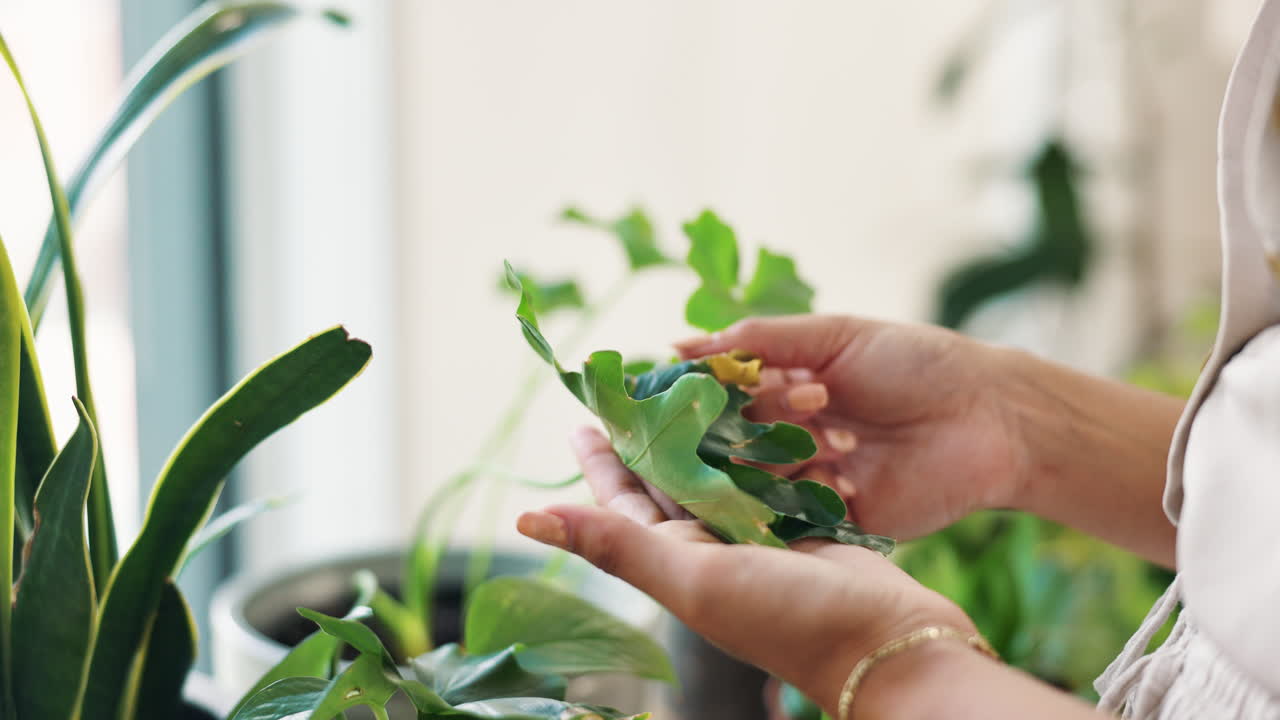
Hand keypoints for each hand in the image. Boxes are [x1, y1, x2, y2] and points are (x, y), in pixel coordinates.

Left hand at [516, 428, 973, 714]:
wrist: (884, 639)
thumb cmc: (784, 616)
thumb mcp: (690, 578)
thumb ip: (613, 544)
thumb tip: (526, 520)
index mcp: (676, 562)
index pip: (622, 504)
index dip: (600, 463)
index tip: (582, 417)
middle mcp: (710, 548)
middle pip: (666, 482)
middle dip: (646, 437)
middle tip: (631, 385)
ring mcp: (757, 535)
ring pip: (716, 472)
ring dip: (702, 432)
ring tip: (687, 384)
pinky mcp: (800, 522)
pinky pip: (765, 473)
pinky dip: (755, 442)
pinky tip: (749, 408)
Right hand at [674, 315, 1025, 539]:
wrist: (991, 418)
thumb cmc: (917, 363)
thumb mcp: (835, 336)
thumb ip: (759, 339)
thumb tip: (680, 344)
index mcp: (784, 387)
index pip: (721, 395)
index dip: (708, 392)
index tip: (694, 388)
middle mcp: (788, 434)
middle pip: (732, 439)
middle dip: (758, 420)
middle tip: (808, 401)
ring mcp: (809, 477)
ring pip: (756, 478)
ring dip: (788, 453)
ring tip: (842, 435)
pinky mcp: (833, 518)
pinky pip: (792, 515)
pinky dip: (807, 492)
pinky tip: (842, 472)